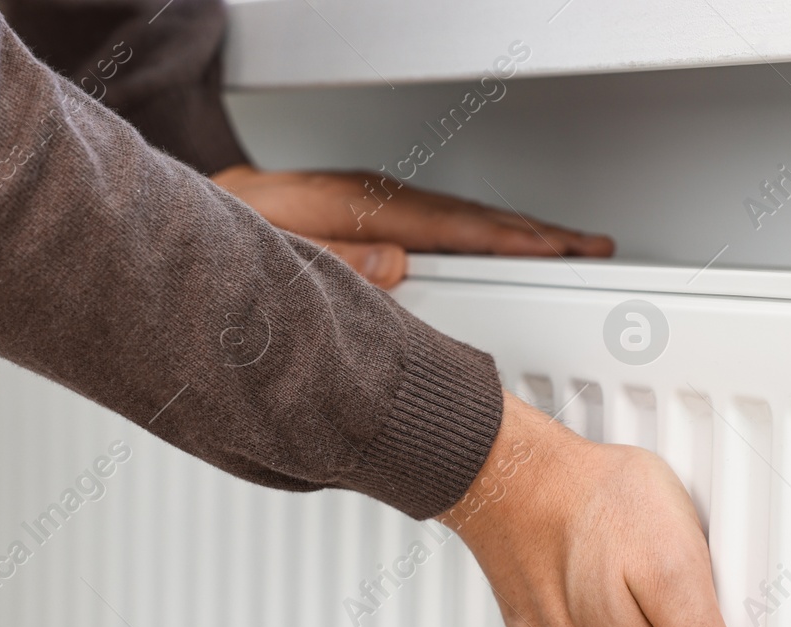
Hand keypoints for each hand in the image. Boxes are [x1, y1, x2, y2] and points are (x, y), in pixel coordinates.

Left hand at [210, 165, 614, 287]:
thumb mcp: (273, 255)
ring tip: (568, 248)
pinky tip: (504, 246)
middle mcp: (373, 198)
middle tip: (592, 247)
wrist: (198, 212)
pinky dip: (484, 232)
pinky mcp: (373, 211)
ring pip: (463, 217)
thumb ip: (334, 261)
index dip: (509, 240)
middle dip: (537, 232)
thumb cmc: (231, 235)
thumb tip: (397, 266)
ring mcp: (376, 201)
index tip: (557, 251)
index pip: (451, 225)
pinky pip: (444, 221)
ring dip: (518, 232)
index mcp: (358, 206)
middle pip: (472, 216)